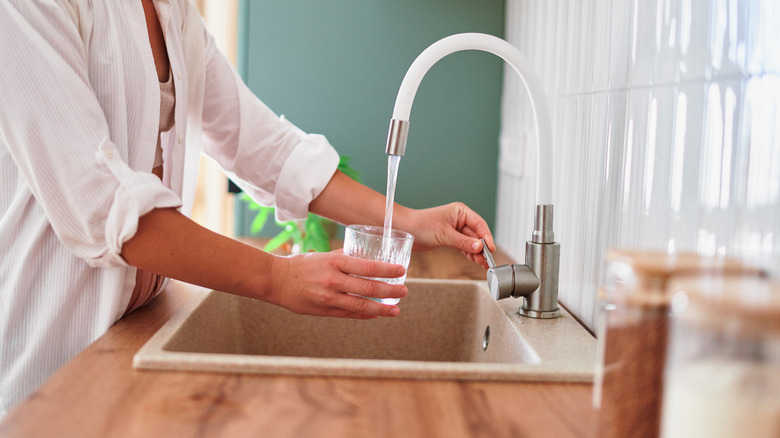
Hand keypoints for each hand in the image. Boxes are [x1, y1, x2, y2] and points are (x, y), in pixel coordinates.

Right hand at [267, 251, 407, 318]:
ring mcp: (329, 298)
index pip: (369, 267)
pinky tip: (375, 313)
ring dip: (382, 309)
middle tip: (404, 291)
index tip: (402, 272)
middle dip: (391, 291)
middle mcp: (333, 280)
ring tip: (396, 310)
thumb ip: (345, 260)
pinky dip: (365, 314)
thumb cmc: (301, 265)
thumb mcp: (324, 256)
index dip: (388, 271)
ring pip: (362, 305)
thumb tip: (368, 263)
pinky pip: (350, 314)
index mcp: (335, 262)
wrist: (276, 280)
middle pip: (369, 288)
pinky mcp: (324, 311)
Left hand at [397, 202, 495, 268]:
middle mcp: (460, 219)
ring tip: (482, 264)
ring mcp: (455, 229)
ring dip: (477, 253)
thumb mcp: (444, 234)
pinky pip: (464, 246)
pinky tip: (474, 260)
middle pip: (477, 235)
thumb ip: (463, 241)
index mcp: (461, 212)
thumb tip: (479, 247)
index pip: (479, 225)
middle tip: (487, 261)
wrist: (405, 230)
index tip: (491, 250)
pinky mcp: (450, 238)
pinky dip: (469, 253)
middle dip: (482, 248)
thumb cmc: (421, 225)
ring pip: (471, 242)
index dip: (487, 238)